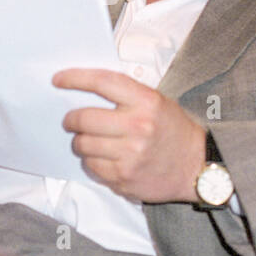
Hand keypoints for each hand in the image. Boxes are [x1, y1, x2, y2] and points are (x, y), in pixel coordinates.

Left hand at [54, 68, 204, 203]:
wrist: (197, 166)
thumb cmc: (174, 131)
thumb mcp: (157, 102)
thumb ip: (125, 95)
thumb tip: (84, 90)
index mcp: (146, 102)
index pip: (102, 82)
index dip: (75, 78)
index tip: (59, 79)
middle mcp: (138, 127)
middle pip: (84, 118)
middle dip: (70, 119)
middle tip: (70, 120)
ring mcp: (130, 155)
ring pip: (83, 145)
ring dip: (80, 142)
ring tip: (90, 140)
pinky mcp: (124, 178)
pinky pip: (91, 167)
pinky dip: (91, 161)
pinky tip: (104, 158)